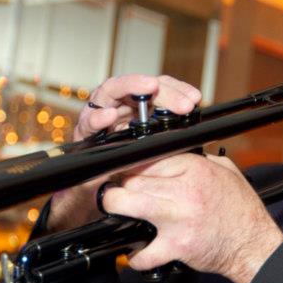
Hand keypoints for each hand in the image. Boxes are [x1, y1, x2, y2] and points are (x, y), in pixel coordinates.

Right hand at [47, 75, 201, 230]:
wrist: (98, 196)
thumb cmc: (127, 171)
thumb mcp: (152, 154)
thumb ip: (168, 141)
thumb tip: (199, 137)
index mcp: (137, 109)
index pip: (158, 89)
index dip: (176, 90)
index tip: (195, 98)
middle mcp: (118, 107)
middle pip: (138, 87)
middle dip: (160, 89)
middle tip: (180, 102)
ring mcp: (100, 117)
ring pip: (111, 91)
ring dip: (130, 87)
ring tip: (148, 88)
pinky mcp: (84, 133)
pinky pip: (89, 122)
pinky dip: (98, 118)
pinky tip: (109, 117)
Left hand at [101, 153, 282, 282]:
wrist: (253, 244)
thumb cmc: (241, 210)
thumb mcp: (226, 171)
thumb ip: (200, 159)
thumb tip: (176, 154)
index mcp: (194, 168)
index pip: (148, 158)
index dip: (132, 166)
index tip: (126, 173)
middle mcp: (184, 190)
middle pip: (132, 179)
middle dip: (119, 185)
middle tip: (116, 192)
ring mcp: (178, 218)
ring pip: (128, 204)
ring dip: (115, 208)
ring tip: (116, 212)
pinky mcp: (177, 245)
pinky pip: (144, 251)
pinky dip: (136, 255)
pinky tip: (137, 252)